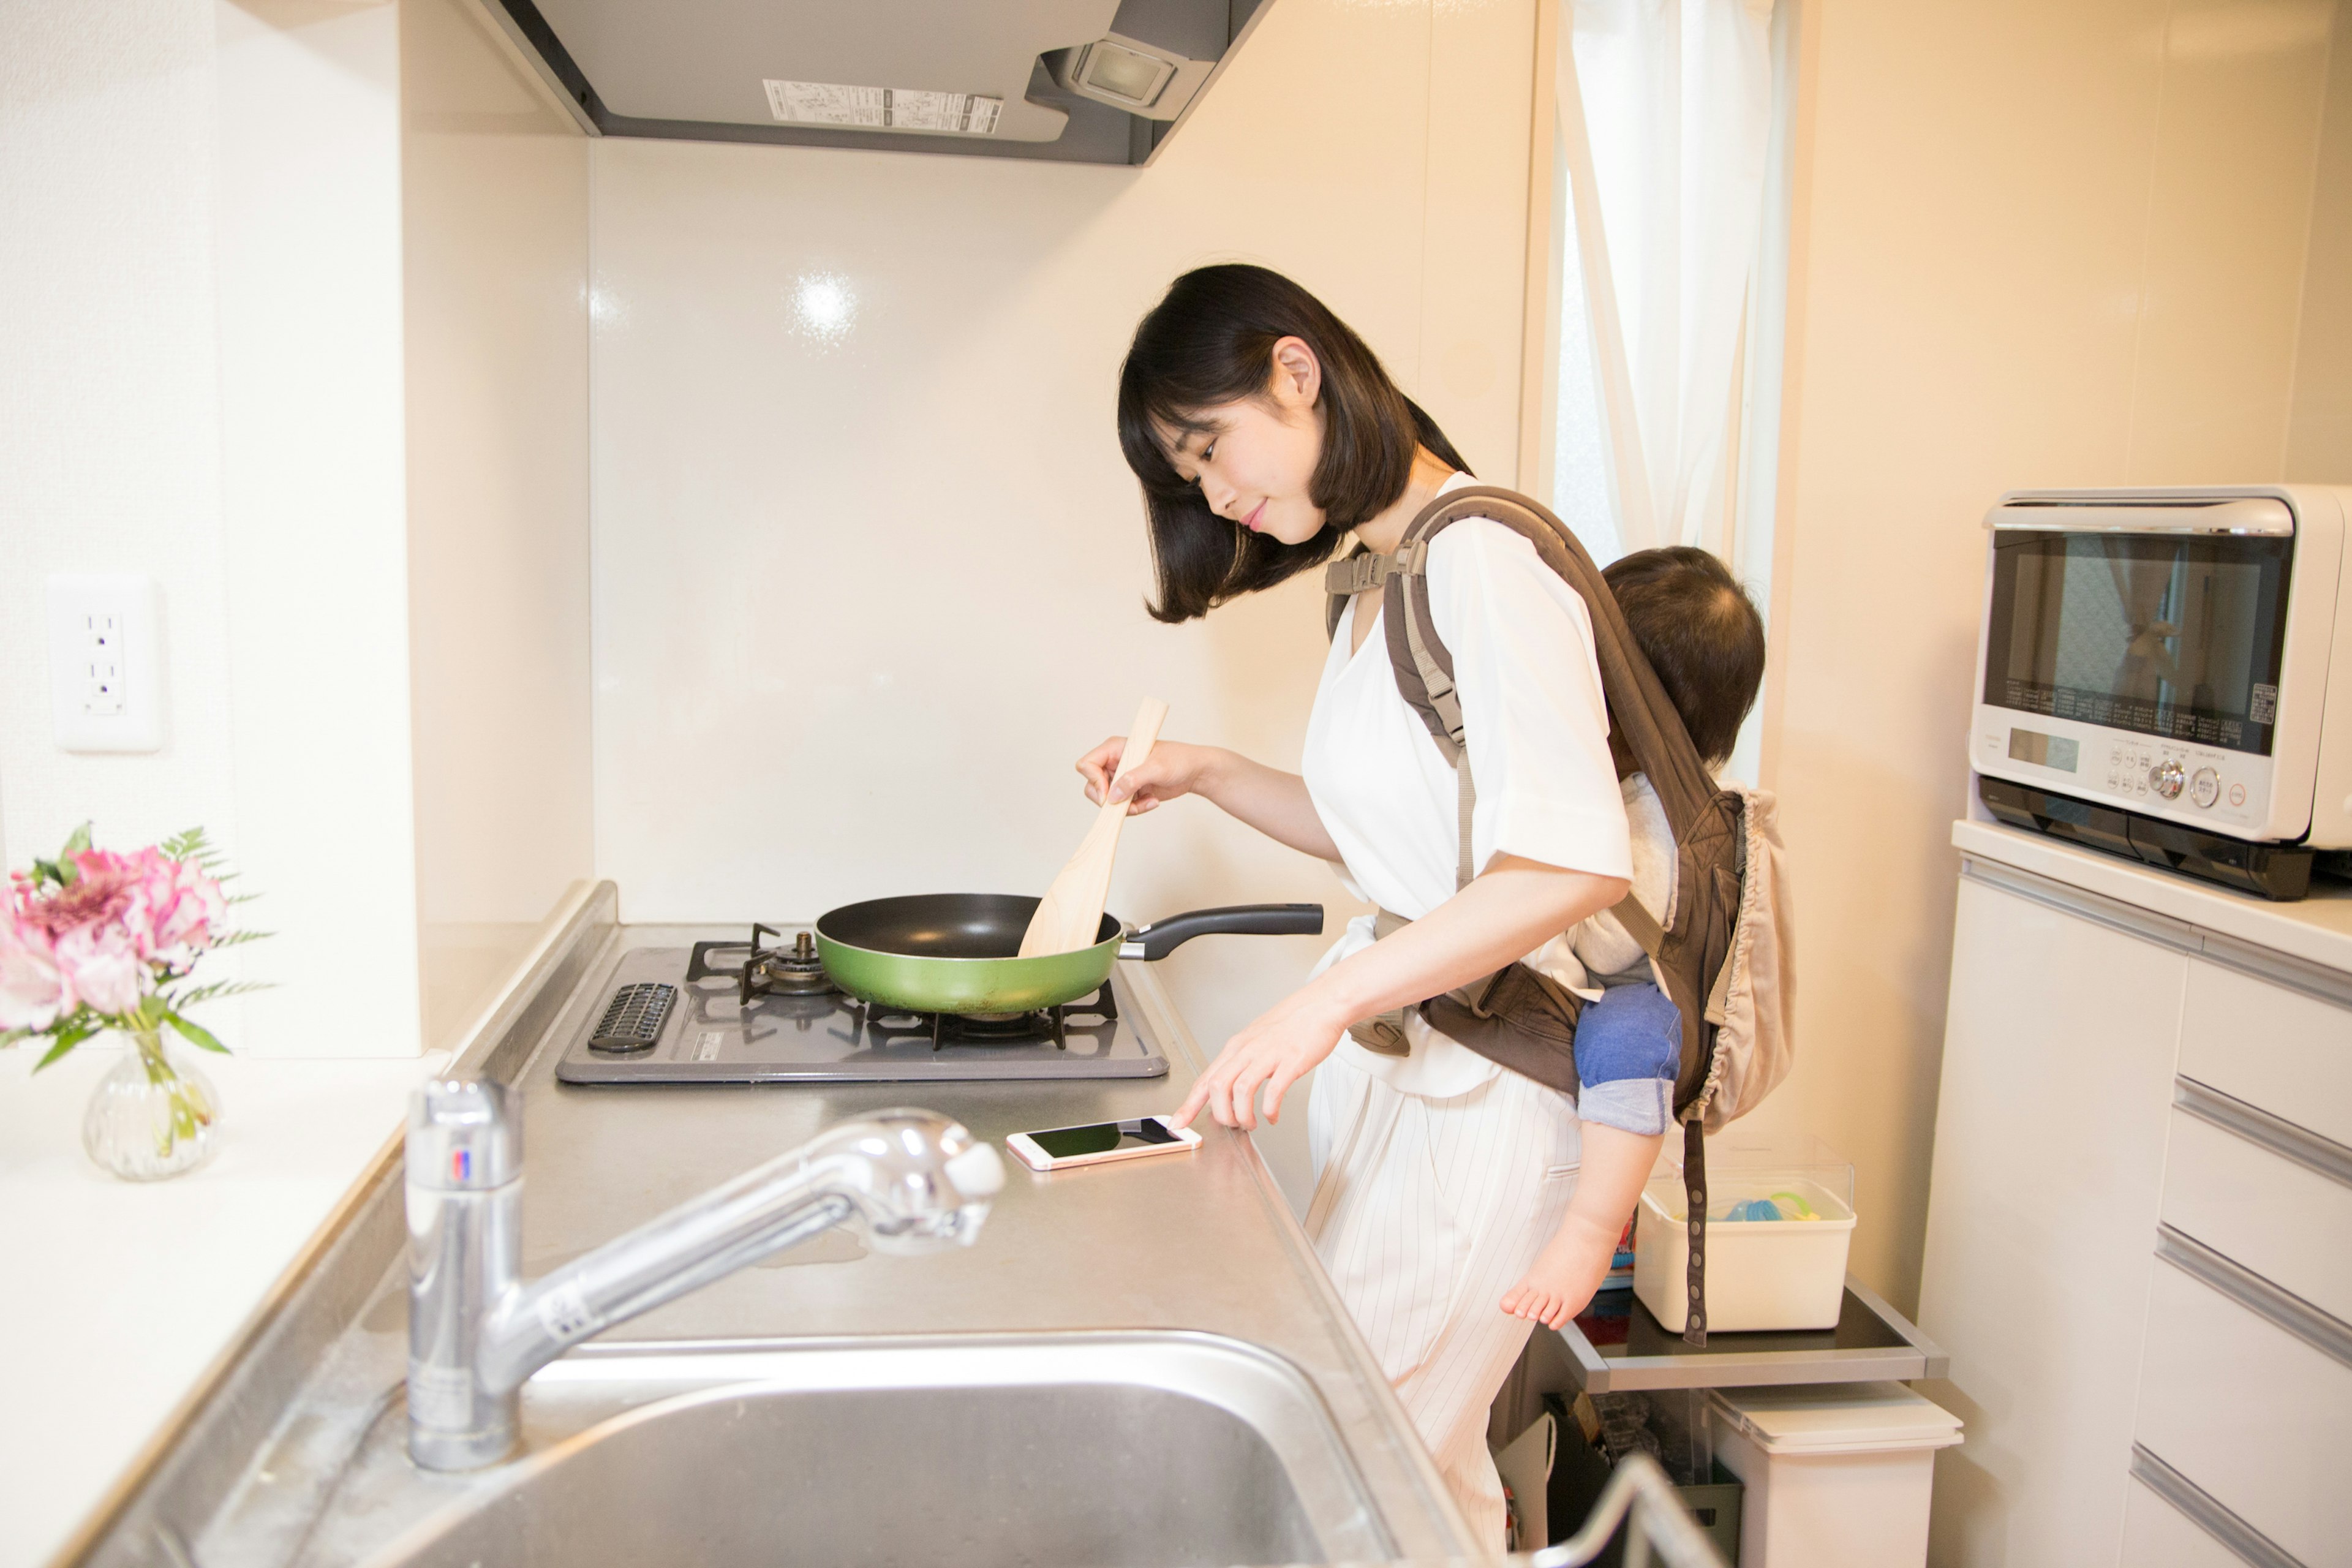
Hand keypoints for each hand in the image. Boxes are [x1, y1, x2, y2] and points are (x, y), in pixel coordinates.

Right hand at [1075, 737, 1218, 815]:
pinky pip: (1121, 807)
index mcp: (1115, 749)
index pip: (1087, 764)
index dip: (1093, 781)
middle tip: (1126, 804)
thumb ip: (1132, 780)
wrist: (1194, 771)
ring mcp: (1121, 778)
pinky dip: (1135, 809)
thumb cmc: (1178, 759)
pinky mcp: (1129, 791)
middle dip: (1109, 800)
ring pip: (1107, 801)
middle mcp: (1114, 763)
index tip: (1108, 794)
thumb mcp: (1156, 768)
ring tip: (1148, 802)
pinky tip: (1152, 802)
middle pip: (1092, 786)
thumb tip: (1112, 796)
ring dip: (1125, 807)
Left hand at [1172, 985, 1348, 1129]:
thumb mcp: (1255, 1040)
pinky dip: (1270, 1109)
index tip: (1178, 1123)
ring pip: (1241, 1089)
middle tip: (1233, 1125)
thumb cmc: (1291, 1024)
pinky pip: (1274, 1089)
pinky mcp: (1291, 1060)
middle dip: (1221, 1114)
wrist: (1321, 1004)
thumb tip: (1225, 1090)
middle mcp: (1248, 1050)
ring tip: (1251, 1124)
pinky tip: (1272, 1116)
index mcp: (1236, 1047)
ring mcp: (1269, 1054)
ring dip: (1243, 1114)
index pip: (1205, 1079)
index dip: (1189, 1104)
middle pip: (1218, 1086)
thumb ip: (1240, 1064)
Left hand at [1500, 1210, 1619, 1329]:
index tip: (1517, 1308)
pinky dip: (1555, 1321)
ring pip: (1542, 1316)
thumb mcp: (1542, 1266)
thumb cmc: (1568, 1249)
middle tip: (1534, 1308)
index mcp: (1534, 1277)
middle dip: (1528, 1312)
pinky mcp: (1575, 1300)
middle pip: (1527, 1310)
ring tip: (1548, 1308)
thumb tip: (1504, 1306)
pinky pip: (1560, 1320)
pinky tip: (1558, 1314)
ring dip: (1543, 1316)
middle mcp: (1544, 1287)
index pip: (1516, 1298)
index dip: (1515, 1306)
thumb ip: (1522, 1289)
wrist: (1588, 1238)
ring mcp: (1559, 1294)